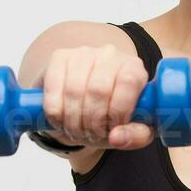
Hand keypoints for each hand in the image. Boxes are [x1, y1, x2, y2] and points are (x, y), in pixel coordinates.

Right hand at [37, 44, 155, 149]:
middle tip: (91, 136)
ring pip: (74, 91)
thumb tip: (116, 137)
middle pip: (99, 90)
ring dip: (73, 121)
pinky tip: (60, 121)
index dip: (118, 111)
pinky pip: (53, 89)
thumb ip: (136, 136)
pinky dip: (55, 113)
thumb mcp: (131, 128)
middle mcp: (110, 54)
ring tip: (77, 132)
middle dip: (93, 122)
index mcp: (133, 67)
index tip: (111, 129)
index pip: (128, 82)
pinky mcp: (59, 57)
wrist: (83, 103)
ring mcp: (83, 53)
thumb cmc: (111, 113)